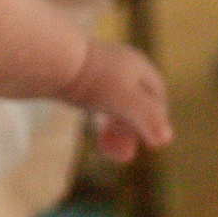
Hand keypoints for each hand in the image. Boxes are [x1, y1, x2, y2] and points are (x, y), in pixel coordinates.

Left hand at [63, 40, 172, 161]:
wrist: (51, 60)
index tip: (151, 142)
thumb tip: (166, 140)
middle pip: (134, 102)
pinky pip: (95, 100)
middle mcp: (121, 64)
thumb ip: (147, 119)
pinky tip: (93, 129)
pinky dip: (98, 118)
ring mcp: (98, 69)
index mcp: (138, 65)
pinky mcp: (76, 75)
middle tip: (125, 157)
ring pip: (113, 103)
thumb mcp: (126, 101)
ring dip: (114, 129)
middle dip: (131, 131)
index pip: (156, 96)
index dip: (156, 120)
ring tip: (107, 151)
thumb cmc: (94, 80)